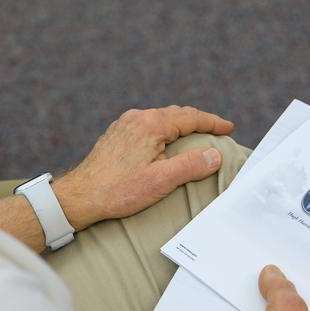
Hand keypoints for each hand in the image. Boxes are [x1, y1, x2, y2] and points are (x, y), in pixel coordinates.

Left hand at [53, 106, 232, 228]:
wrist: (80, 196)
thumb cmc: (119, 191)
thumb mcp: (161, 181)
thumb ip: (191, 165)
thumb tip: (214, 155)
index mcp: (151, 125)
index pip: (190, 117)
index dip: (212, 122)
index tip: (228, 128)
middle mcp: (137, 118)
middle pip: (176, 114)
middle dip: (199, 121)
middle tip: (216, 130)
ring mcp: (124, 125)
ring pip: (161, 118)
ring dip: (180, 125)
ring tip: (195, 135)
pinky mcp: (116, 134)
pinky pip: (147, 125)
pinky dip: (164, 129)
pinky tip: (166, 141)